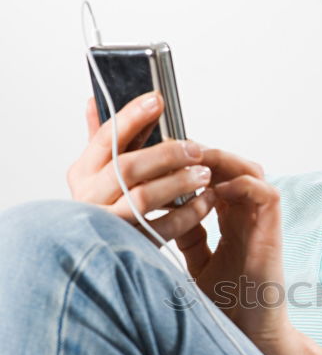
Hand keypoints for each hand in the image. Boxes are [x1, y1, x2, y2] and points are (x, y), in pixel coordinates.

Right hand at [67, 91, 216, 243]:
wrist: (99, 254)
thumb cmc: (105, 205)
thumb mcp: (96, 172)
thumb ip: (101, 140)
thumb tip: (94, 100)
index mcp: (83, 173)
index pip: (106, 138)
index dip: (131, 117)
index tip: (157, 100)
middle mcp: (90, 197)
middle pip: (127, 168)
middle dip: (165, 155)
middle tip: (194, 149)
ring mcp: (109, 223)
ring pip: (143, 198)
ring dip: (178, 183)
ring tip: (204, 174)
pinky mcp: (131, 244)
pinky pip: (163, 228)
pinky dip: (188, 214)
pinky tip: (205, 202)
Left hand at [175, 163, 295, 352]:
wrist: (246, 335)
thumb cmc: (225, 306)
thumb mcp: (196, 264)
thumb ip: (188, 237)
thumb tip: (164, 211)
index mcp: (230, 222)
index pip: (216, 178)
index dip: (193, 164)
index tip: (166, 158)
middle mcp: (247, 217)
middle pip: (232, 166)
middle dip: (205, 154)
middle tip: (176, 149)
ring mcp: (261, 222)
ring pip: (251, 170)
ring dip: (223, 161)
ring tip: (195, 162)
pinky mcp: (272, 231)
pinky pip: (264, 192)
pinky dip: (241, 184)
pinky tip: (214, 190)